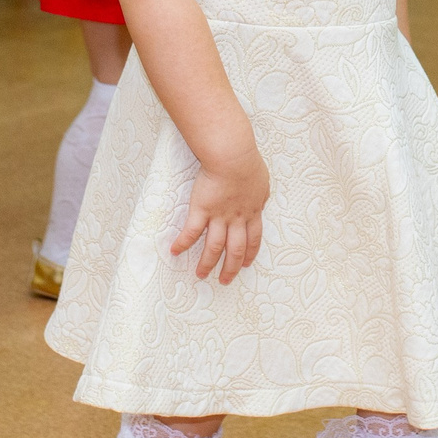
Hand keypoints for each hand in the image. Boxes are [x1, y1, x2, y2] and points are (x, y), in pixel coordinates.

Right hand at [169, 143, 268, 283]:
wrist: (233, 158)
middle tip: (224, 280)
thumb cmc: (248, 164)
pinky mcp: (201, 210)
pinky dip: (182, 243)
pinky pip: (191, 231)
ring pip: (214, 247)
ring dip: (207, 263)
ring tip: (201, 274)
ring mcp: (218, 216)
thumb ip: (260, 194)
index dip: (249, 254)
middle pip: (235, 250)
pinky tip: (175, 251)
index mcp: (252, 212)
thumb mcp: (262, 181)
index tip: (246, 265)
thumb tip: (261, 198)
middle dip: (230, 268)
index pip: (253, 240)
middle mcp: (236, 219)